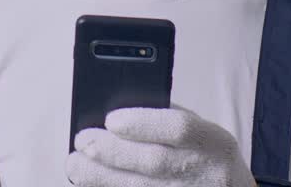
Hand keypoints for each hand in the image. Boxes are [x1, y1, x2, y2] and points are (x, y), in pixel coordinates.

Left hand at [67, 104, 255, 186]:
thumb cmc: (208, 156)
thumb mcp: (203, 130)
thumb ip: (167, 117)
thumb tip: (118, 111)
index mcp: (214, 141)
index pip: (178, 128)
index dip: (143, 123)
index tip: (111, 119)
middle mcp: (203, 172)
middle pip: (153, 162)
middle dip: (111, 151)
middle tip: (82, 140)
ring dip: (101, 178)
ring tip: (76, 165)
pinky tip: (92, 184)